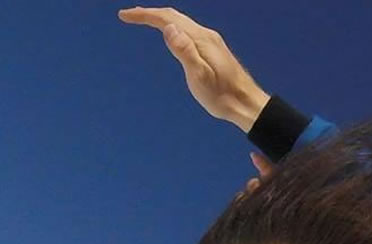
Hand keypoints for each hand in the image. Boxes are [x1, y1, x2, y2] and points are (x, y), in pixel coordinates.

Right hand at [118, 7, 271, 132]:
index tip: (125, 16)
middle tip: (129, 15)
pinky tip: (169, 33)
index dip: (145, 15)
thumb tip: (168, 29)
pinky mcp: (212, 48)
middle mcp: (206, 35)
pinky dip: (171, 26)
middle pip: (174, 16)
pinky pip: (187, 30)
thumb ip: (184, 51)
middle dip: (149, 13)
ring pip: (181, 21)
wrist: (246, 103)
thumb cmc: (222, 96)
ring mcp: (210, 41)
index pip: (168, 19)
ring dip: (160, 18)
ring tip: (143, 19)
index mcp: (201, 39)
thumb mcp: (199, 76)